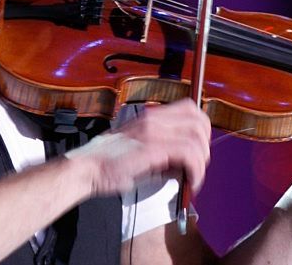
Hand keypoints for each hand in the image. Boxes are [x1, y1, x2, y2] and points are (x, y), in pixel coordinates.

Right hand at [66, 99, 211, 196]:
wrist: (86, 169)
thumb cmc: (108, 163)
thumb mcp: (139, 148)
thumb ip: (162, 151)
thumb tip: (184, 163)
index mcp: (150, 117)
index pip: (190, 109)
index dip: (201, 128)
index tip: (199, 149)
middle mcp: (153, 119)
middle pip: (199, 119)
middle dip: (205, 144)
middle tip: (199, 164)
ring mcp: (153, 132)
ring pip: (197, 137)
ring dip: (202, 161)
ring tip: (195, 177)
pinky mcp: (152, 148)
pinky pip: (188, 154)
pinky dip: (197, 170)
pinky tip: (191, 182)